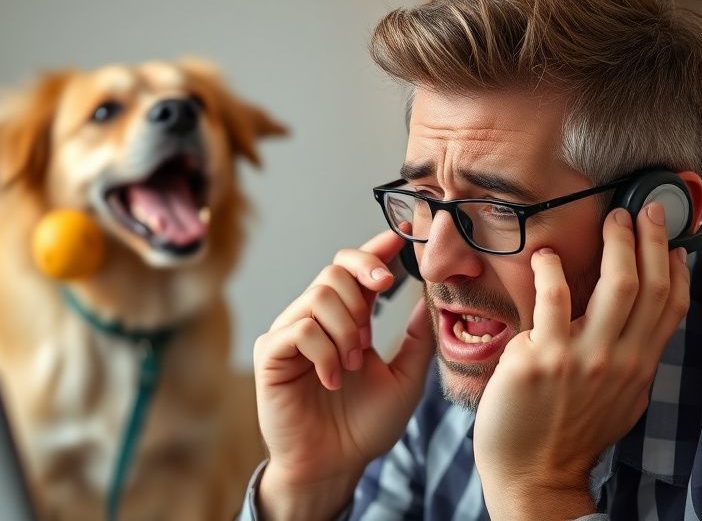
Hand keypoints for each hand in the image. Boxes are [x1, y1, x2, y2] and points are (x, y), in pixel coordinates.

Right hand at [253, 230, 434, 519]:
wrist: (336, 465)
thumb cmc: (365, 426)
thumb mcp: (405, 379)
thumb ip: (417, 339)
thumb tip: (431, 297)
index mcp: (346, 318)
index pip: (356, 268)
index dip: (375, 248)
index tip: (401, 236)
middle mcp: (315, 318)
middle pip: (336, 270)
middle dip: (363, 294)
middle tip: (371, 334)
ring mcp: (290, 333)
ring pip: (319, 295)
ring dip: (346, 329)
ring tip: (352, 364)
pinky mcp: (270, 354)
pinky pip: (299, 328)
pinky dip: (323, 351)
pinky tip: (331, 379)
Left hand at [473, 203, 690, 519]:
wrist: (533, 474)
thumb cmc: (568, 433)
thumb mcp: (616, 398)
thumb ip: (625, 358)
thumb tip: (630, 320)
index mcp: (639, 367)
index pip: (671, 306)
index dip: (676, 266)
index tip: (673, 237)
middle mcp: (619, 360)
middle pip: (649, 286)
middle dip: (651, 240)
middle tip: (643, 209)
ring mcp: (583, 359)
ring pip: (616, 286)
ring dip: (617, 244)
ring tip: (610, 218)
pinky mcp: (542, 359)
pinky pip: (553, 299)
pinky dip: (551, 270)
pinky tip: (544, 256)